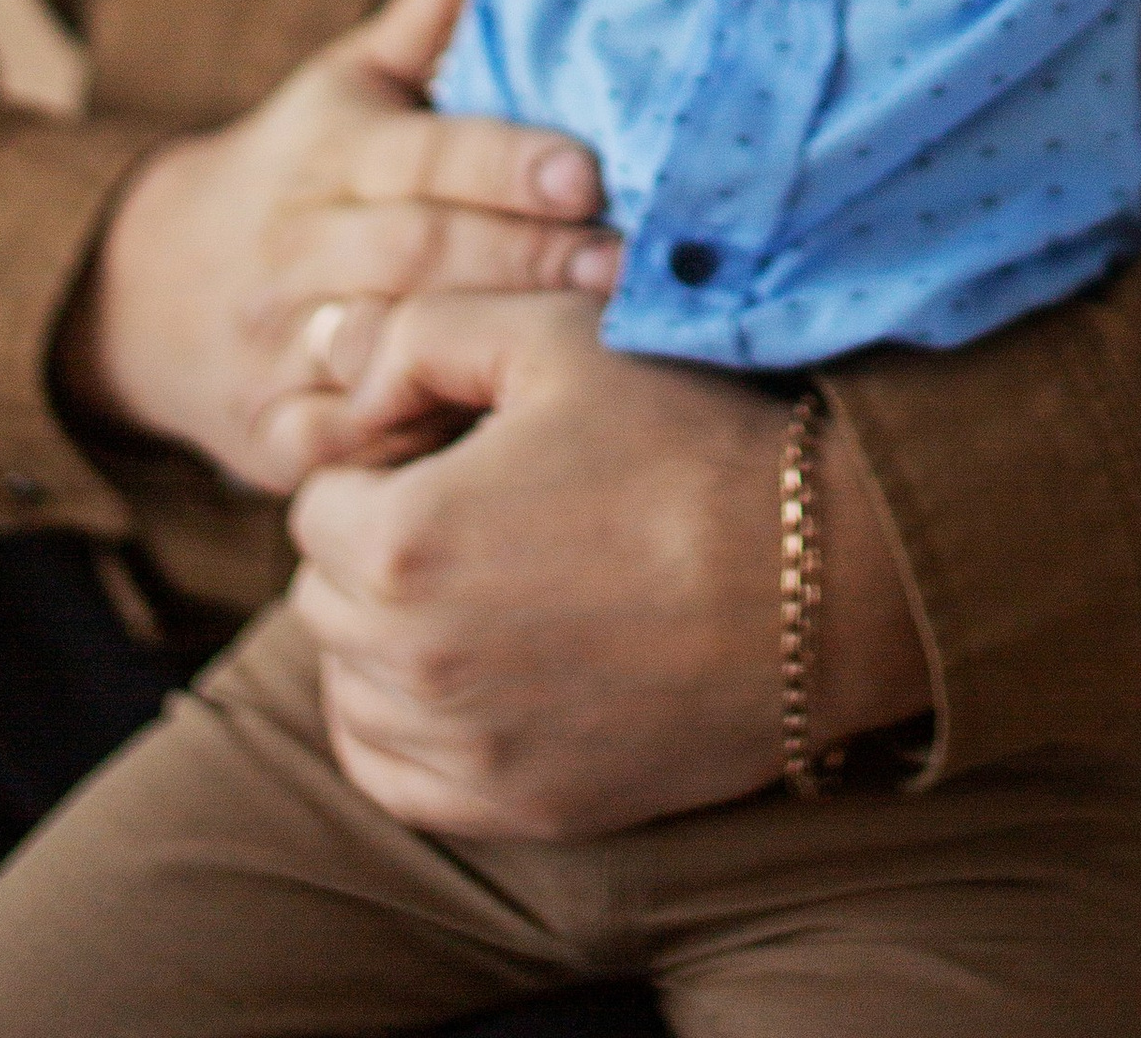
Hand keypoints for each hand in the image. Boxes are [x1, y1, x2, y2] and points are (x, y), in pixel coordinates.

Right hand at [55, 0, 622, 492]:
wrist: (151, 292)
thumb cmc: (296, 170)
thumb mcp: (347, 81)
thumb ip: (434, 4)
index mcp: (329, 154)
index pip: (424, 156)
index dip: (503, 165)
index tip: (585, 173)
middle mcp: (300, 248)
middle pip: (417, 253)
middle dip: (520, 260)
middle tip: (621, 268)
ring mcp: (282, 346)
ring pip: (383, 351)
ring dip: (482, 352)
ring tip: (588, 348)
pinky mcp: (276, 435)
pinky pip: (344, 448)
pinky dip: (407, 447)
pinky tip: (491, 441)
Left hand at [289, 290, 932, 838]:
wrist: (821, 574)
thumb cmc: (689, 437)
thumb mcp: (554, 336)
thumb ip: (416, 332)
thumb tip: (327, 356)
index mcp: (404, 541)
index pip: (319, 501)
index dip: (385, 463)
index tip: (460, 450)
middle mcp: (414, 663)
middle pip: (327, 594)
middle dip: (379, 545)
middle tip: (481, 509)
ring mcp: (466, 748)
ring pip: (351, 687)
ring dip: (387, 636)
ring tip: (488, 581)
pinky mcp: (520, 807)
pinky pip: (393, 777)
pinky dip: (404, 727)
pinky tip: (469, 672)